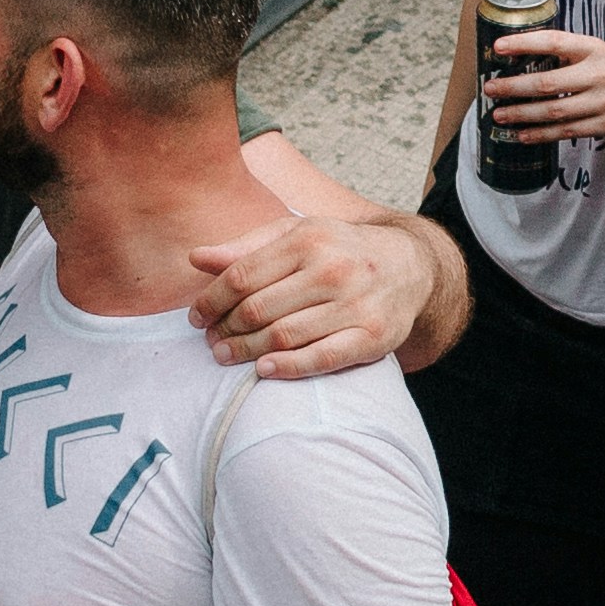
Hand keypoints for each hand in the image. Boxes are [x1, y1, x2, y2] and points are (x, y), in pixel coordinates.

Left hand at [188, 215, 428, 377]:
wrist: (408, 266)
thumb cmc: (339, 250)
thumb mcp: (295, 235)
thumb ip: (246, 247)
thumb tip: (196, 258)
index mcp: (307, 240)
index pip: (242, 275)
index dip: (212, 300)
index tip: (197, 316)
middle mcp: (332, 269)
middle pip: (258, 309)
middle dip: (226, 329)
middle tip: (211, 341)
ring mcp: (354, 304)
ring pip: (284, 336)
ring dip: (246, 352)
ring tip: (227, 356)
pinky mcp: (372, 336)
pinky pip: (322, 358)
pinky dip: (288, 367)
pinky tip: (264, 370)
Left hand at [485, 28, 604, 140]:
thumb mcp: (600, 49)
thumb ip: (569, 54)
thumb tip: (524, 59)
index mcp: (594, 48)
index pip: (554, 42)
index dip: (524, 43)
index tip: (499, 47)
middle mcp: (598, 74)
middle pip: (548, 83)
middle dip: (514, 87)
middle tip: (490, 90)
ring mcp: (603, 102)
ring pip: (554, 111)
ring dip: (522, 115)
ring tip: (498, 116)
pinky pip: (567, 132)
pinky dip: (541, 134)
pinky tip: (522, 135)